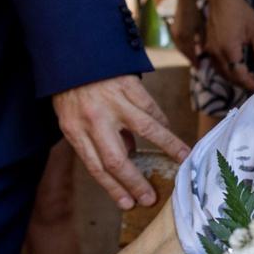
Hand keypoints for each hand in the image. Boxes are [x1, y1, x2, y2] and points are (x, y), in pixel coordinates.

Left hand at [53, 75, 190, 210]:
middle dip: (135, 182)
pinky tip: (168, 132)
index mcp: (75, 130)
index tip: (128, 203)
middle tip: (150, 198)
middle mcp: (93, 119)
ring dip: (167, 146)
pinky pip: (150, 107)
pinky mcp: (128, 85)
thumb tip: (128, 154)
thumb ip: (94, 138)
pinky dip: (162, 121)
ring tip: (183, 159)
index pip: (96, 167)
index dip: (113, 188)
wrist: (72, 51)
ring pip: (146, 129)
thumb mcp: (72, 117)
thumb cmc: (70, 89)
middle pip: (116, 159)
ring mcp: (113, 101)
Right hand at [169, 0, 202, 63]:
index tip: (199, 68)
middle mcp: (178, 38)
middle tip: (196, 65)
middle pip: (184, 53)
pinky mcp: (172, 31)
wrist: (184, 3)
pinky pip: (177, 44)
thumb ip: (202, 40)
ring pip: (180, 49)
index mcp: (187, 37)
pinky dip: (183, 48)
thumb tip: (202, 51)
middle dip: (190, 59)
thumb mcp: (201, 27)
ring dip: (186, 54)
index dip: (195, 61)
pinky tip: (188, 49)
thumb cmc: (196, 14)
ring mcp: (174, 34)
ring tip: (193, 59)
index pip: (191, 54)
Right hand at [205, 0, 253, 91]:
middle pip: (230, 77)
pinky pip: (216, 65)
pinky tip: (237, 66)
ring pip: (221, 73)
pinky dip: (227, 71)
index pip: (240, 75)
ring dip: (234, 78)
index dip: (251, 84)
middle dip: (243, 83)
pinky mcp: (208, 47)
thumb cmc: (241, 12)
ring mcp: (210, 50)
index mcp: (230, 50)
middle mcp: (217, 53)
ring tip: (250, 76)